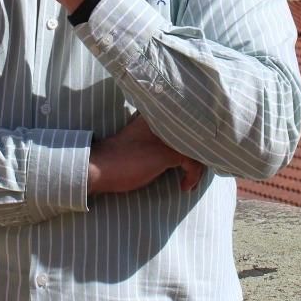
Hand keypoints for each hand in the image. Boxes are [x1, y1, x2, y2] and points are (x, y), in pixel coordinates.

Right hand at [88, 115, 204, 194]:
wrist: (99, 167)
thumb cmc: (118, 158)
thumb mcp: (142, 141)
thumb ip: (159, 137)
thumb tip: (179, 147)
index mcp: (156, 114)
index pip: (187, 119)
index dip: (196, 135)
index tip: (199, 153)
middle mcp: (164, 119)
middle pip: (196, 131)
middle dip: (201, 151)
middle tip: (197, 170)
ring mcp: (166, 136)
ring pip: (196, 147)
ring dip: (199, 166)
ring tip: (192, 180)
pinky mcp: (166, 153)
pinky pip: (192, 162)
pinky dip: (193, 176)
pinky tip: (185, 186)